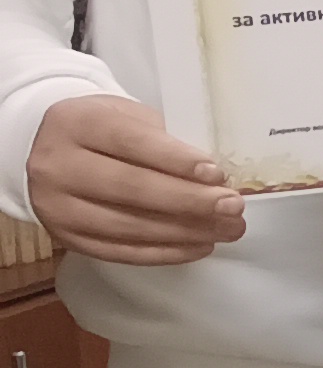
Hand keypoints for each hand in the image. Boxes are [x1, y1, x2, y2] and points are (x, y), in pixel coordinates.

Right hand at [28, 93, 242, 263]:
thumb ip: (162, 138)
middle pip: (130, 187)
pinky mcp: (64, 237)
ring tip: (227, 230)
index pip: (130, 142)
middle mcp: (58, 166)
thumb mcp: (126, 115)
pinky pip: (118, 251)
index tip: (216, 174)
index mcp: (76, 124)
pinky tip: (198, 246)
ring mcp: (56, 206)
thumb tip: (213, 177)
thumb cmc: (102, 130)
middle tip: (232, 207)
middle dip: (188, 200)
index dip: (176, 160)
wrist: (44, 151)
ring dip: (184, 231)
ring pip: (126, 225)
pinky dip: (163, 252)